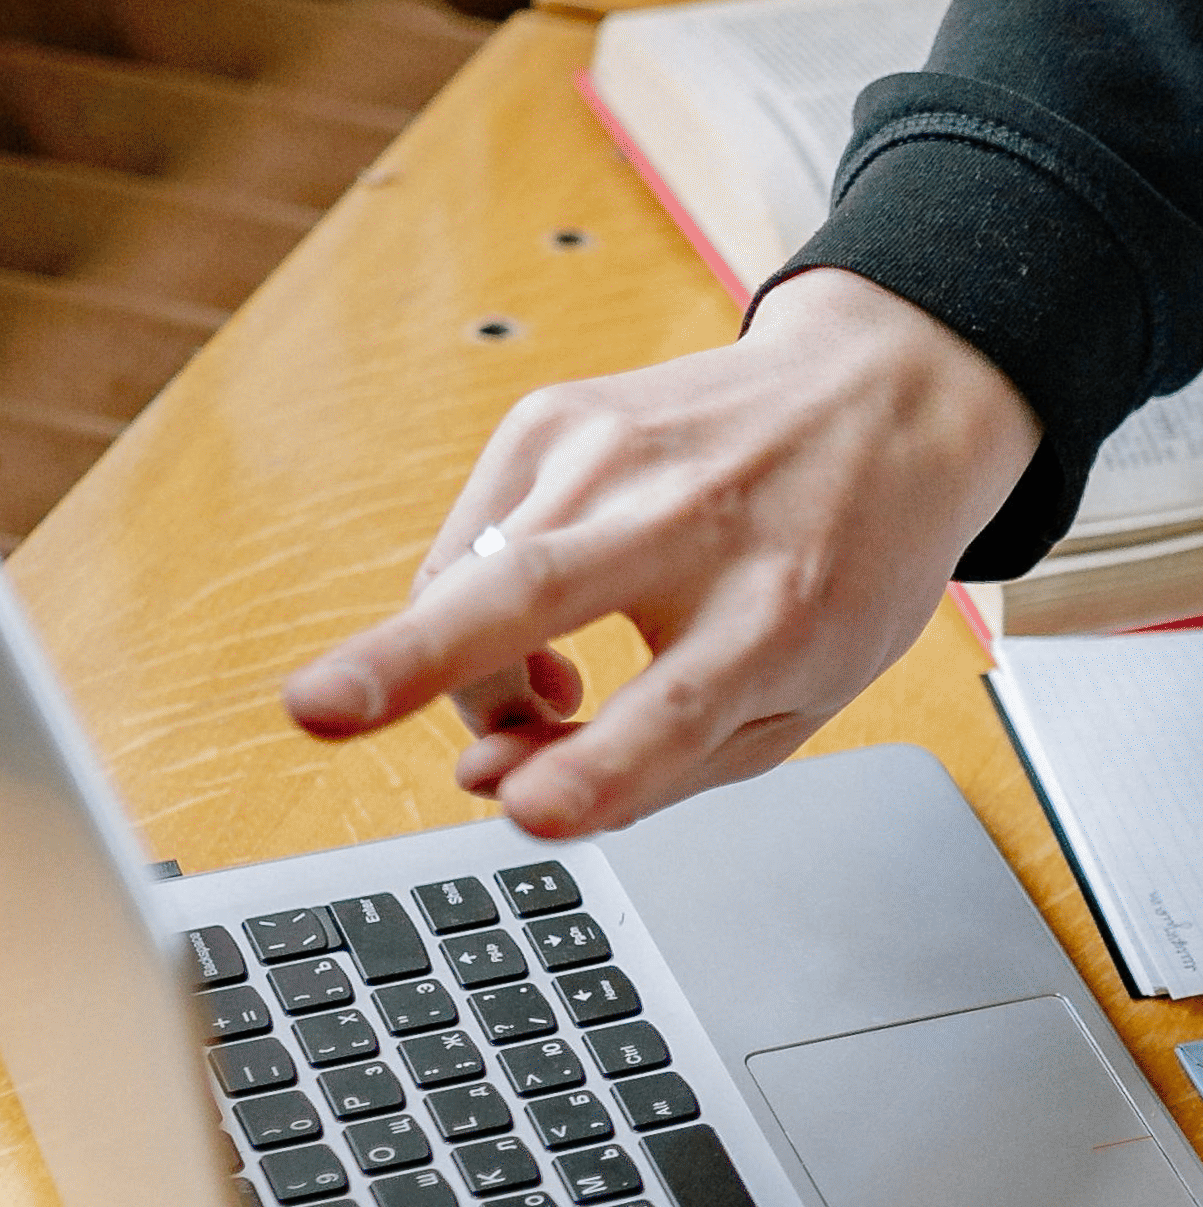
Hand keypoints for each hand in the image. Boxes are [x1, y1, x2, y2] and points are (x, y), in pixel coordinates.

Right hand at [282, 269, 1041, 837]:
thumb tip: (492, 790)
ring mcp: (611, 453)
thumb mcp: (802, 696)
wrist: (879, 395)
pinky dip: (478, 607)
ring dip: (469, 675)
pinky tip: (554, 618)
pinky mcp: (552, 415)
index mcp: (780, 611)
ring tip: (553, 693)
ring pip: (467, 584)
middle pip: (536, 594)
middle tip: (318, 710)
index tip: (528, 810)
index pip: (677, 704)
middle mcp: (693, 520)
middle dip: (417, 662)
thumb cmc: (836, 567)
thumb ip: (658, 768)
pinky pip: (465, 549)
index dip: (597, 768)